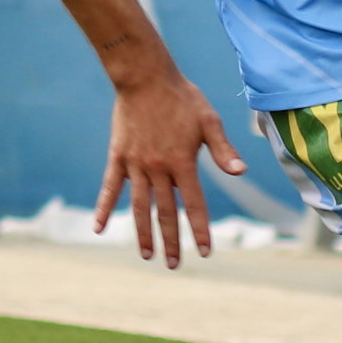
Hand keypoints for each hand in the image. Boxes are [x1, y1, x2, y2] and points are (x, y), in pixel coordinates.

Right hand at [95, 60, 244, 267]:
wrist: (145, 77)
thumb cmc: (181, 97)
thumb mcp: (209, 121)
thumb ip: (222, 150)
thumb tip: (241, 171)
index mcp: (182, 162)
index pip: (194, 204)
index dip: (200, 229)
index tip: (205, 251)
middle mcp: (158, 168)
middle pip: (165, 213)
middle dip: (172, 241)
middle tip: (174, 265)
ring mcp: (135, 164)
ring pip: (139, 207)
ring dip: (143, 233)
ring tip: (147, 256)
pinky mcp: (118, 157)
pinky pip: (110, 188)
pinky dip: (104, 208)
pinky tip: (99, 228)